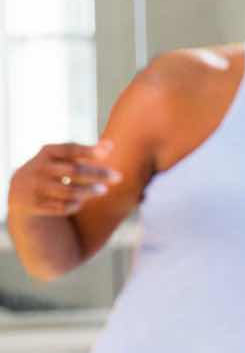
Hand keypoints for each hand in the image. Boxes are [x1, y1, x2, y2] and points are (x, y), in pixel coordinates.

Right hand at [6, 141, 120, 218]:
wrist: (19, 190)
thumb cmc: (51, 170)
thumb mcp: (62, 158)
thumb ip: (85, 152)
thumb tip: (110, 144)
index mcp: (47, 152)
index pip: (69, 149)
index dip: (87, 151)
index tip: (105, 154)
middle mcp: (39, 168)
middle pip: (74, 171)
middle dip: (98, 174)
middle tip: (118, 177)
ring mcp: (35, 187)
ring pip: (68, 192)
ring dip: (89, 191)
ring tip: (104, 190)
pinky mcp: (35, 205)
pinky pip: (61, 207)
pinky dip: (74, 205)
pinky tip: (82, 202)